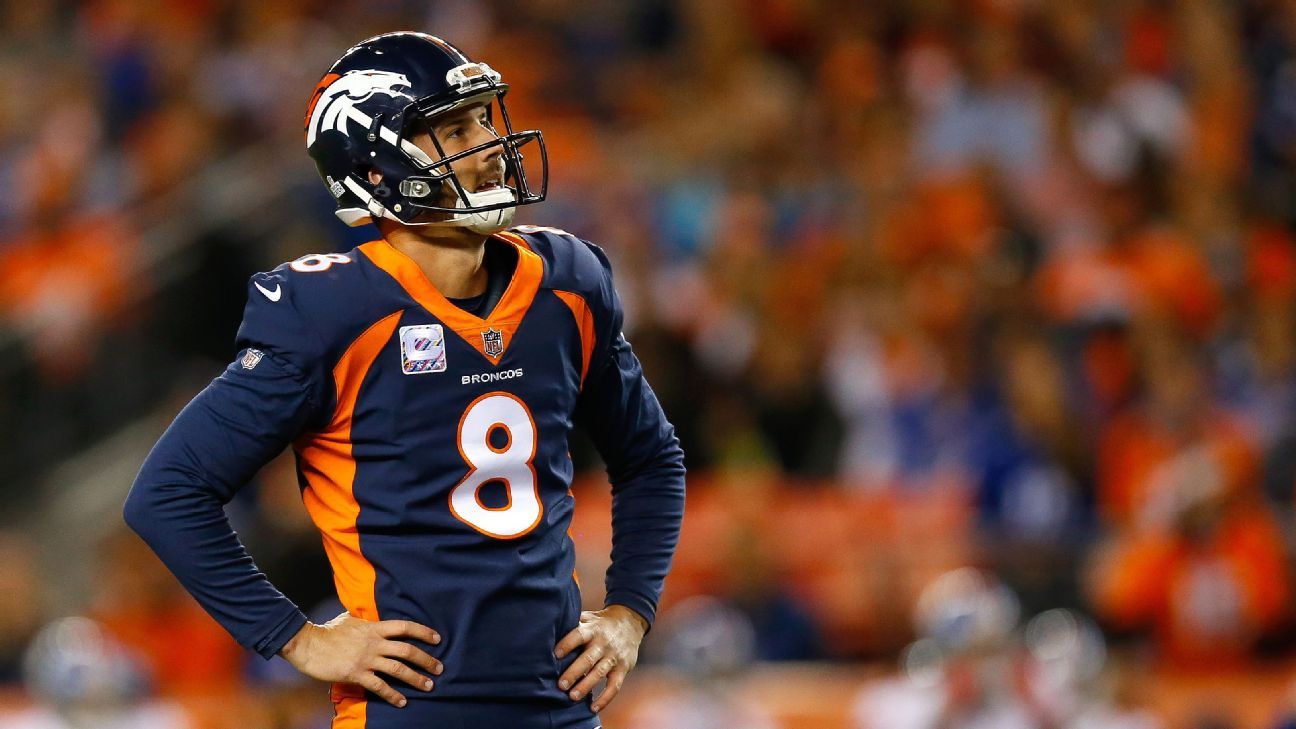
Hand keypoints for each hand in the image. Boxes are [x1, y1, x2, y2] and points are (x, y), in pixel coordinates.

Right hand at [280, 612, 442, 707]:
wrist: (308, 643)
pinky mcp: (356, 674)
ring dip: (416, 678)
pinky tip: (402, 702)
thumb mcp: (350, 619)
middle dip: (426, 660)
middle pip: (407, 650)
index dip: (423, 632)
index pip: (405, 627)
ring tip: (429, 685)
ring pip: (398, 669)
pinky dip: (393, 695)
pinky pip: (380, 686)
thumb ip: (365, 620)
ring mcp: (366, 659)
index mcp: (374, 627)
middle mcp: (374, 643)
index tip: (437, 639)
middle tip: (439, 668)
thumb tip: (372, 617)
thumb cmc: (327, 631)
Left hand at [554, 604, 647, 712]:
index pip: (579, 635)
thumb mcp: (589, 618)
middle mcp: (603, 643)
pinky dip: (605, 698)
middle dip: (574, 672)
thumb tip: (548, 630)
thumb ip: (573, 623)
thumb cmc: (600, 623)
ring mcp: (614, 656)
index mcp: (593, 629)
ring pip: (599, 673)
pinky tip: (593, 708)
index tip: (555, 655)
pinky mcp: (623, 668)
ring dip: (586, 686)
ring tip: (572, 697)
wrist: (630, 622)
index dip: (567, 644)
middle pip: (588, 658)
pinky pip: (614, 686)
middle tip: (561, 685)